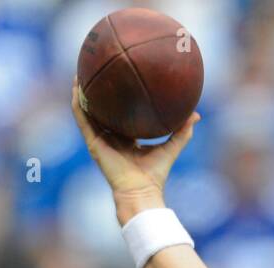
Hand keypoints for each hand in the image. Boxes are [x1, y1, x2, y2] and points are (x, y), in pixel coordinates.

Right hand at [70, 77, 200, 222]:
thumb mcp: (172, 147)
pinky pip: (82, 119)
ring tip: (80, 71)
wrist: (140, 190)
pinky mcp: (93, 143)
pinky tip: (77, 87)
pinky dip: (78, 103)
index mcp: (127, 140)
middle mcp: (111, 138)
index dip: (120, 101)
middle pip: (102, 111)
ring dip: (82, 93)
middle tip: (98, 70)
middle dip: (98, 93)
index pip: (121, 116)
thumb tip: (196, 114)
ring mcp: (100, 140)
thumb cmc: (155, 174)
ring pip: (87, 112)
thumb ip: (182, 131)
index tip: (121, 82)